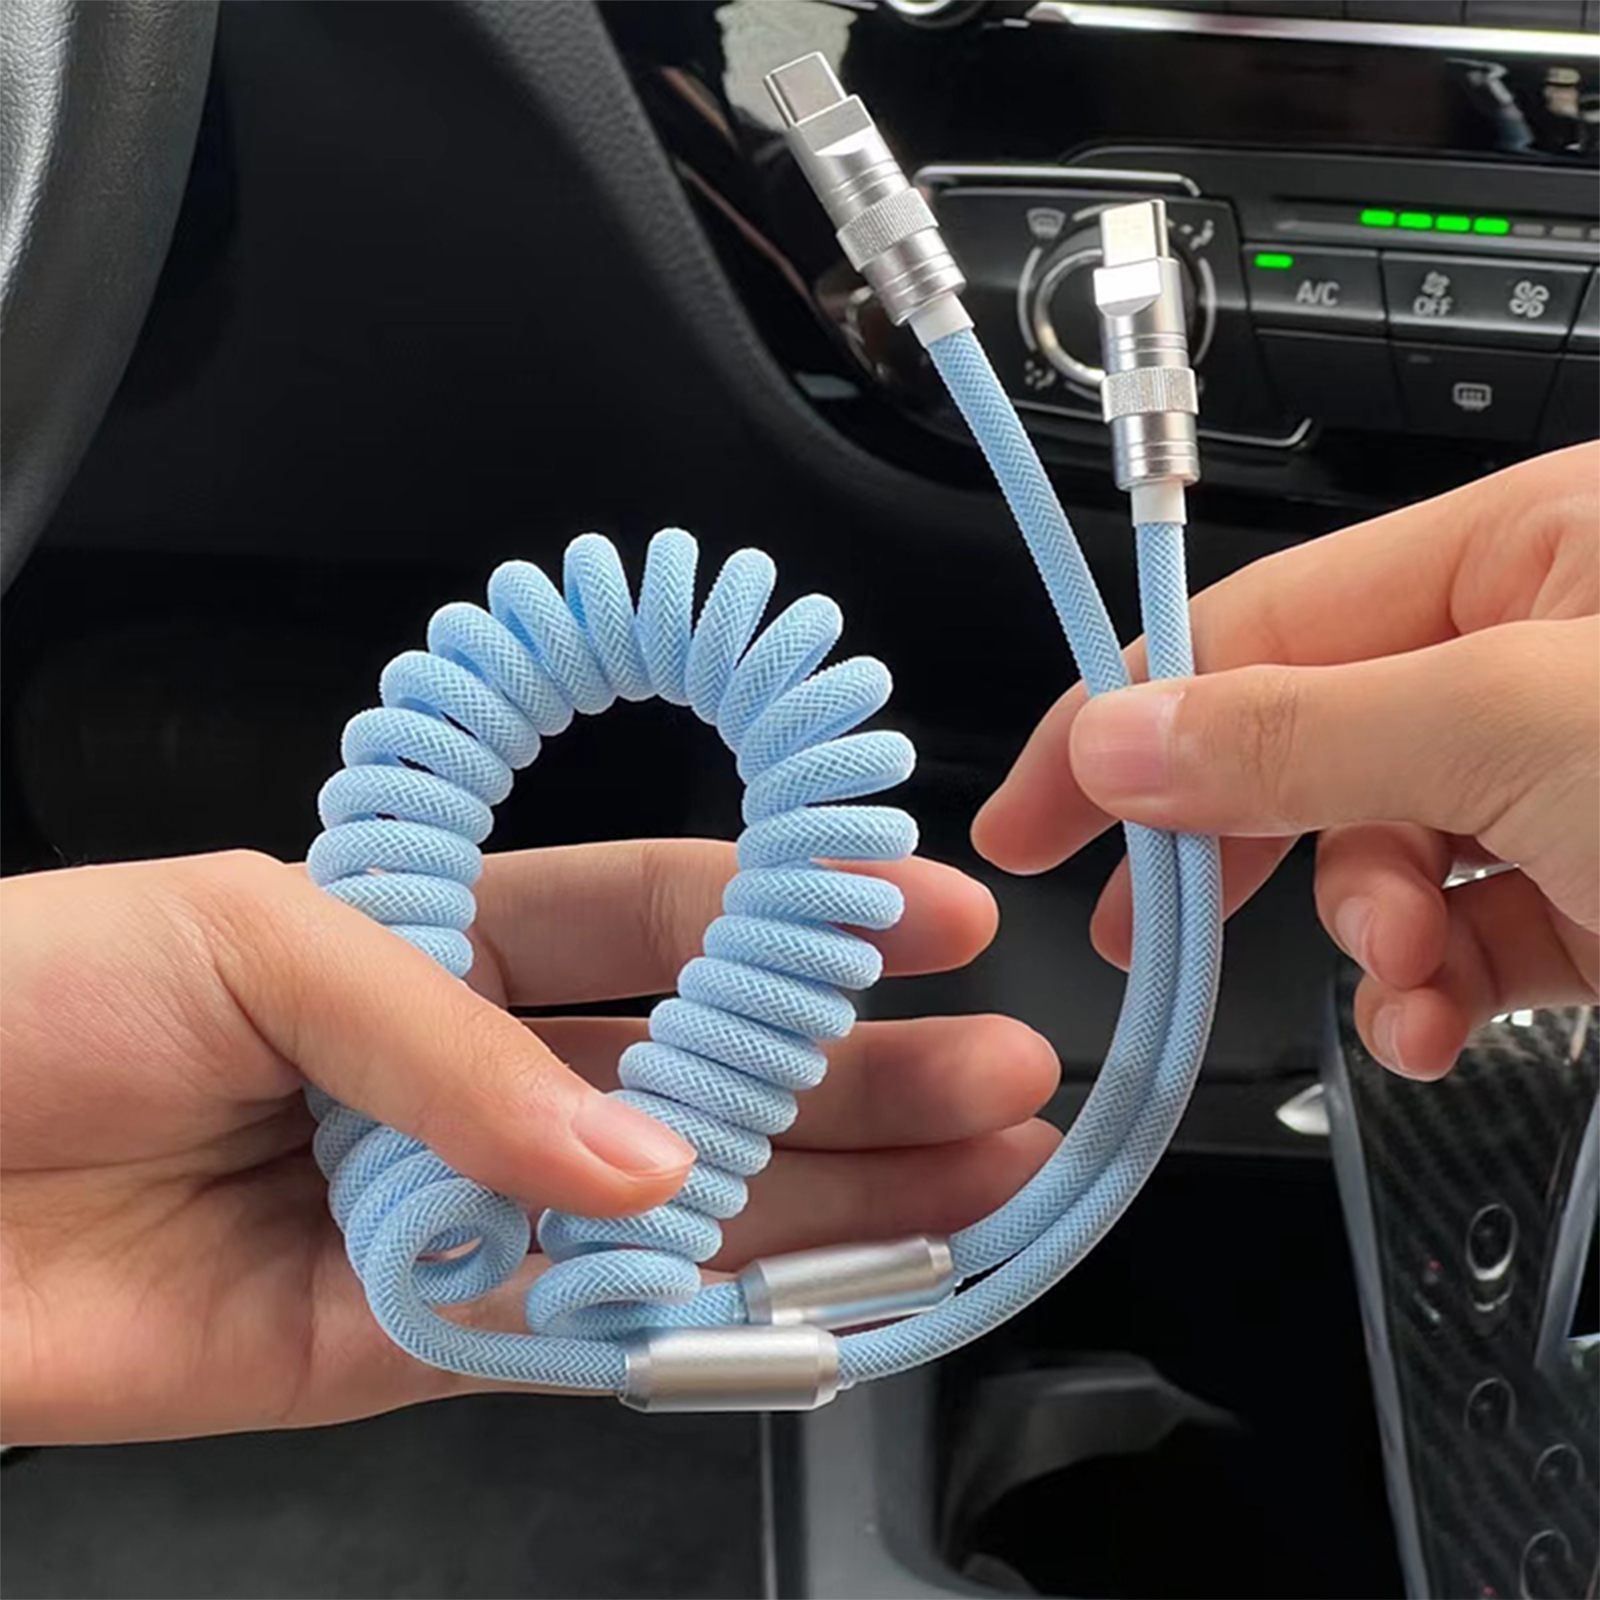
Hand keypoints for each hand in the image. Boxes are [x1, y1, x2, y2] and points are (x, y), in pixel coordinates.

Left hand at [0, 845, 1058, 1442]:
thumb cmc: (26, 1000)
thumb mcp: (255, 942)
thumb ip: (455, 1049)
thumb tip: (636, 1162)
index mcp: (431, 938)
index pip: (653, 919)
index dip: (789, 916)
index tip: (918, 913)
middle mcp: (461, 1075)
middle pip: (697, 1076)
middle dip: (854, 1072)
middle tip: (992, 1076)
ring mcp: (445, 1211)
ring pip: (670, 1213)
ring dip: (823, 1201)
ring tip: (972, 1186)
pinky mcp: (399, 1342)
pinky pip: (573, 1334)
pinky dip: (691, 1321)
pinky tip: (823, 1294)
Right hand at [975, 442, 1598, 1080]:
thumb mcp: (1522, 728)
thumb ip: (1305, 731)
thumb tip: (1123, 739)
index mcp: (1536, 548)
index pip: (1267, 619)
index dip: (1133, 716)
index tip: (1038, 810)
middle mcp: (1544, 654)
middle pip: (1311, 741)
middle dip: (1235, 846)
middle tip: (1143, 925)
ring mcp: (1575, 784)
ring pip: (1383, 856)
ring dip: (1365, 938)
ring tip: (1400, 974)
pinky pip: (1461, 941)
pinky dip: (1428, 993)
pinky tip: (1434, 1023)